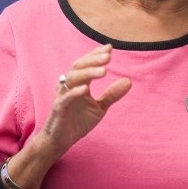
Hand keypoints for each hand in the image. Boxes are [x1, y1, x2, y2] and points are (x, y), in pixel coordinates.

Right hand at [39, 44, 130, 158]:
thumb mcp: (100, 107)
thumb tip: (129, 81)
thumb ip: (112, 94)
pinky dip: (75, 92)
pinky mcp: (59, 109)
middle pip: (79, 66)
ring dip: (88, 73)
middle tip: (108, 56)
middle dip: (93, 60)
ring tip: (104, 71)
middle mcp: (68, 85)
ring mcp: (62, 96)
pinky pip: (66, 98)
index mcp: (78, 83)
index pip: (86, 63)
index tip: (110, 47)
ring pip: (72, 78)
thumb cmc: (78, 121)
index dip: (96, 54)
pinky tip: (86, 88)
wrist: (61, 141)